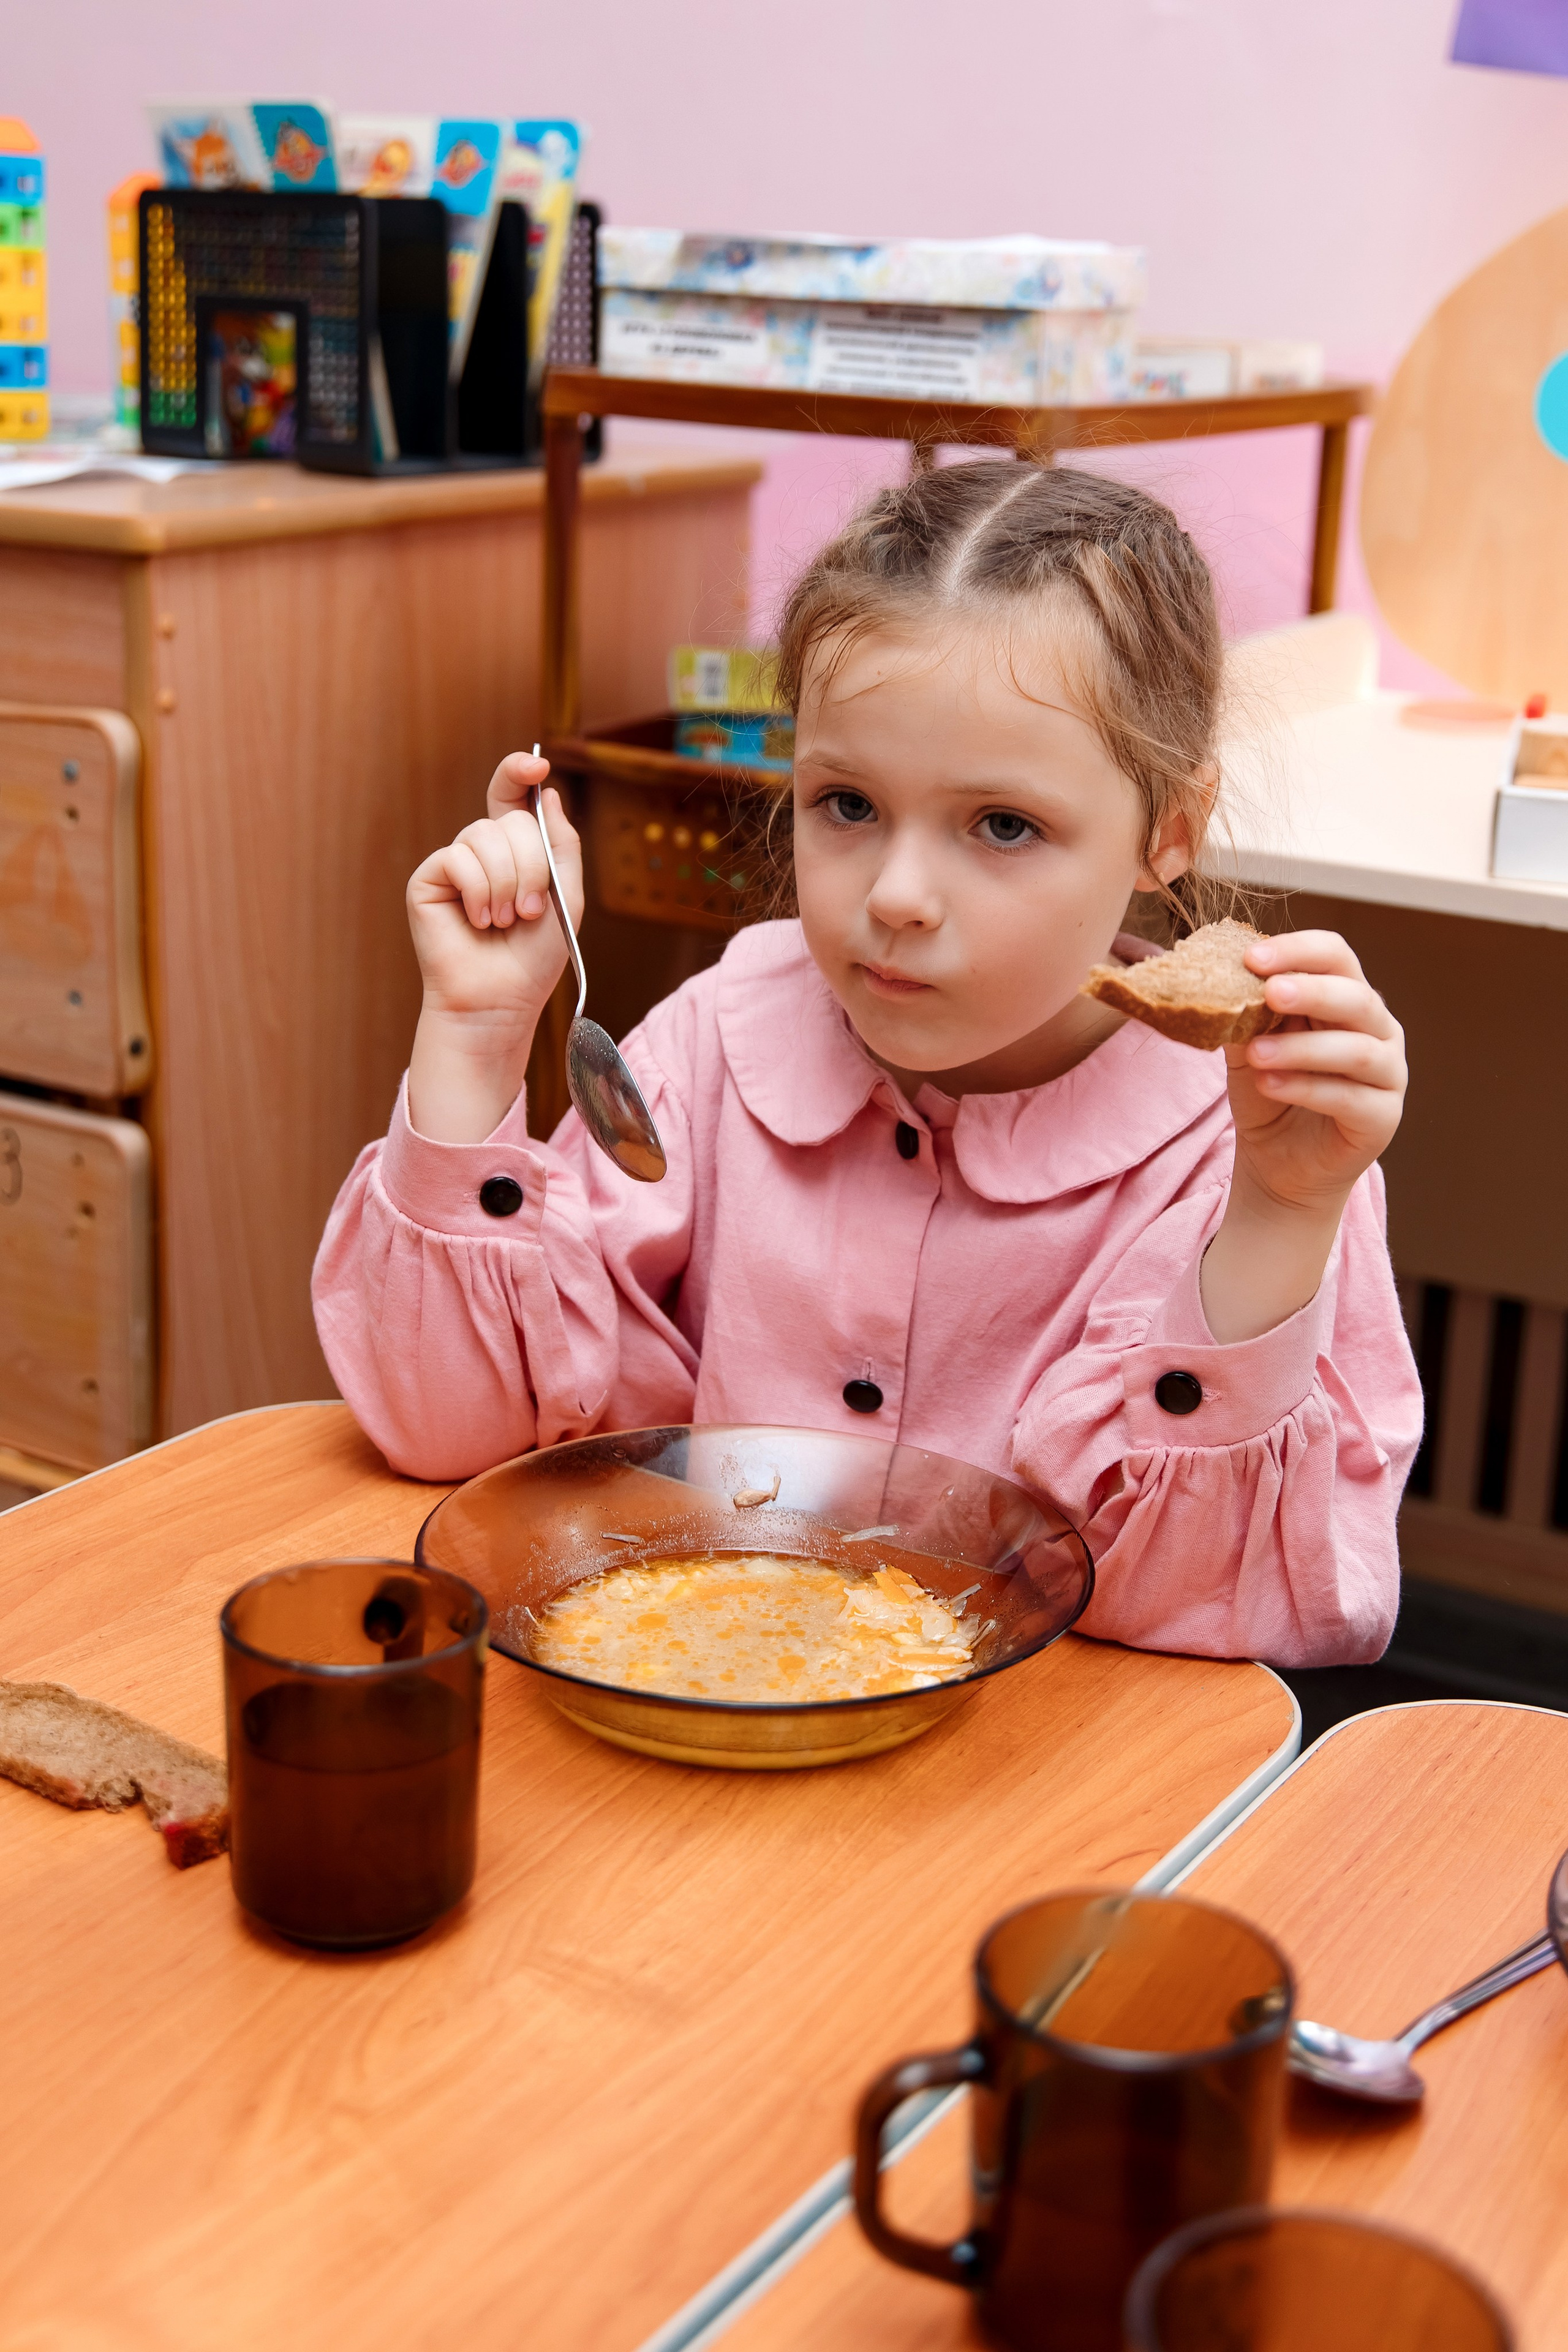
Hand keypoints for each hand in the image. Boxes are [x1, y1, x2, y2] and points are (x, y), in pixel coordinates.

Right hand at [405, 753, 583, 1144]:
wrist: (500, 999)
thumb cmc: (533, 958)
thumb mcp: (567, 896)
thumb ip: (562, 843)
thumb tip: (546, 791)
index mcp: (514, 851)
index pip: (511, 796)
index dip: (519, 772)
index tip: (537, 765)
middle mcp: (481, 851)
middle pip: (510, 821)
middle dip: (531, 866)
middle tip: (529, 911)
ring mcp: (453, 863)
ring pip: (485, 837)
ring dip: (507, 884)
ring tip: (504, 922)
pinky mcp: (428, 878)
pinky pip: (459, 857)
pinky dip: (479, 891)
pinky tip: (478, 921)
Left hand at [1230, 930, 1405, 1209]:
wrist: (1277, 1162)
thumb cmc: (1269, 1091)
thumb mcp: (1248, 1045)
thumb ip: (1244, 1014)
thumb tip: (1218, 978)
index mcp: (1348, 998)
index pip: (1336, 956)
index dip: (1298, 950)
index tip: (1251, 958)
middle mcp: (1378, 1030)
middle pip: (1357, 997)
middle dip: (1312, 991)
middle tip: (1270, 992)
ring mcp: (1388, 1075)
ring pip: (1357, 1050)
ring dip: (1302, 1047)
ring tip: (1255, 1053)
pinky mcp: (1382, 1119)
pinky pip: (1350, 1098)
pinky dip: (1306, 1088)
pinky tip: (1268, 1085)